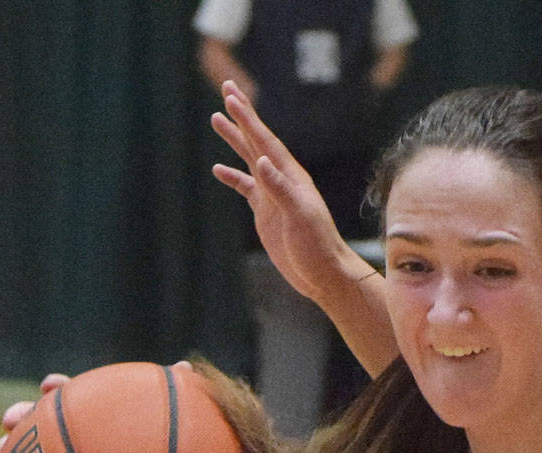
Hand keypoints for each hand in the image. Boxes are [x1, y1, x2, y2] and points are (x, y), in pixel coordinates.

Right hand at [0, 363, 193, 452]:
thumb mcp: (179, 432)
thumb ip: (181, 398)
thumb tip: (185, 365)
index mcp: (96, 418)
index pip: (71, 396)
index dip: (58, 388)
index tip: (50, 386)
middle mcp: (75, 440)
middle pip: (38, 422)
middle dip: (20, 416)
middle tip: (11, 420)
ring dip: (6, 452)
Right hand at [210, 81, 364, 304]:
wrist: (325, 275)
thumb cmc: (318, 248)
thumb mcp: (300, 218)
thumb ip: (281, 189)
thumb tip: (261, 160)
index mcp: (292, 177)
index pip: (265, 141)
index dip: (248, 118)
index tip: (231, 96)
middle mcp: (283, 181)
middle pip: (257, 141)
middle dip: (242, 116)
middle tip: (226, 88)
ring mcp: (273, 196)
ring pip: (250, 160)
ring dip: (235, 140)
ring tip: (216, 119)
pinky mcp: (267, 213)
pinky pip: (246, 188)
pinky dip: (232, 176)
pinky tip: (218, 169)